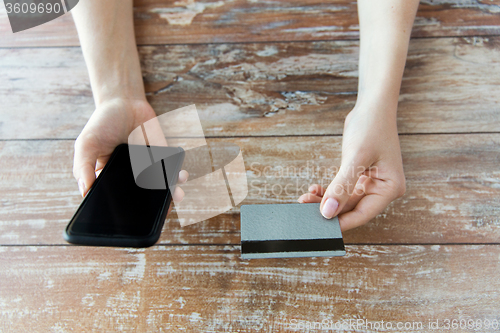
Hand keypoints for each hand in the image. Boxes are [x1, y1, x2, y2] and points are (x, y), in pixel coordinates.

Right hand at [73, 98, 187, 212]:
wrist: (123, 101)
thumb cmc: (102, 124)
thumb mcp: (86, 144)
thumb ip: (83, 166)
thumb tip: (84, 192)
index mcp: (112, 179)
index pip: (119, 200)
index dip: (126, 211)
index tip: (133, 221)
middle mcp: (132, 177)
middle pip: (145, 197)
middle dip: (154, 206)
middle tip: (161, 212)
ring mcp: (150, 166)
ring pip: (161, 186)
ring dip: (171, 192)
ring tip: (176, 195)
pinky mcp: (163, 155)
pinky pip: (172, 169)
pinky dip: (177, 173)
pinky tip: (180, 175)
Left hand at [298, 104, 405, 230]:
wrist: (372, 106)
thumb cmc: (371, 127)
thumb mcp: (355, 157)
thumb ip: (341, 186)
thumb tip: (328, 212)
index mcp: (390, 188)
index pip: (363, 214)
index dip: (340, 222)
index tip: (319, 226)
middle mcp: (383, 189)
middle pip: (352, 209)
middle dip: (328, 209)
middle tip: (304, 208)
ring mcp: (372, 183)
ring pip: (344, 201)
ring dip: (325, 200)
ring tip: (305, 197)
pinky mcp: (360, 177)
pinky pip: (342, 191)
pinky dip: (329, 191)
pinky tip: (315, 188)